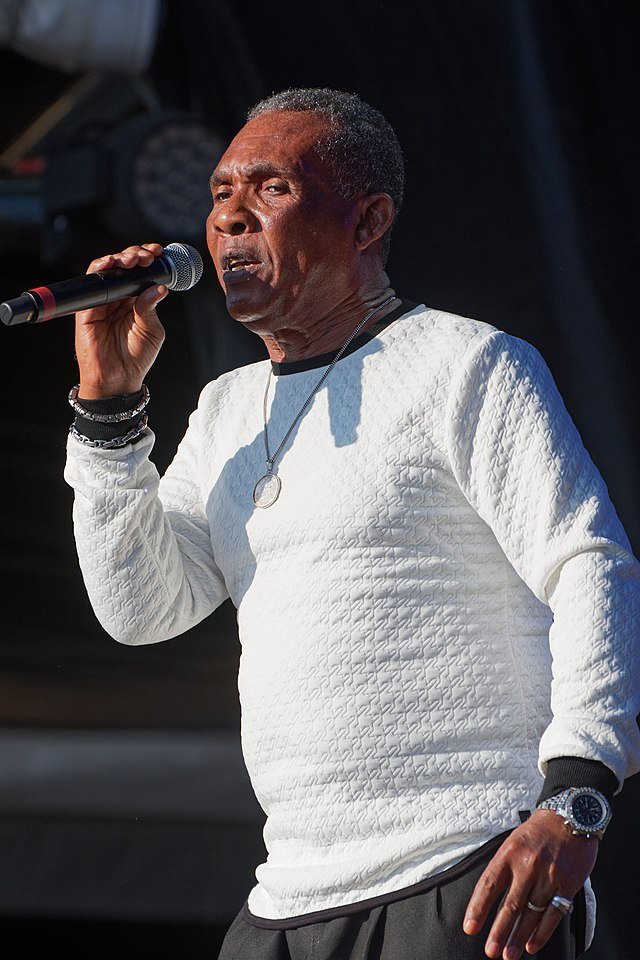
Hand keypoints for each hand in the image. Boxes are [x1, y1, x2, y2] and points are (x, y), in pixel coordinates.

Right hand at [74, 243, 167, 398]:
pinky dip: (100, 269)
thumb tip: (158, 287)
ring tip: (133, 259)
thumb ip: (151, 308)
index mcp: (135, 301)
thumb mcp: (152, 331)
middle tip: (147, 255)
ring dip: (119, 258)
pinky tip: (112, 264)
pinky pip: (92, 283)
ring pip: (106, 270)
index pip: (139, 274)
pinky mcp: (87, 309)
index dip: (148, 261)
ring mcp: (102, 302)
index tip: (159, 253)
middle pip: (123, 267)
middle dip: (135, 255)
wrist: (119, 380)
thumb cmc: (136, 357)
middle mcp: (118, 299)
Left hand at [463, 810, 597, 958]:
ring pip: (531, 914)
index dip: (478, 908)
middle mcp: (528, 865)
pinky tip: (531, 945)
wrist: (570, 817)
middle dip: (498, 931)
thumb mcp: (513, 842)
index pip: (489, 885)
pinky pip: (553, 915)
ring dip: (518, 937)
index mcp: (509, 853)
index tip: (470, 928)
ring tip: (508, 954)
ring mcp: (548, 876)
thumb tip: (490, 900)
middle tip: (490, 951)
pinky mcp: (567, 885)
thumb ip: (504, 868)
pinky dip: (541, 933)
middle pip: (510, 905)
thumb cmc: (538, 832)